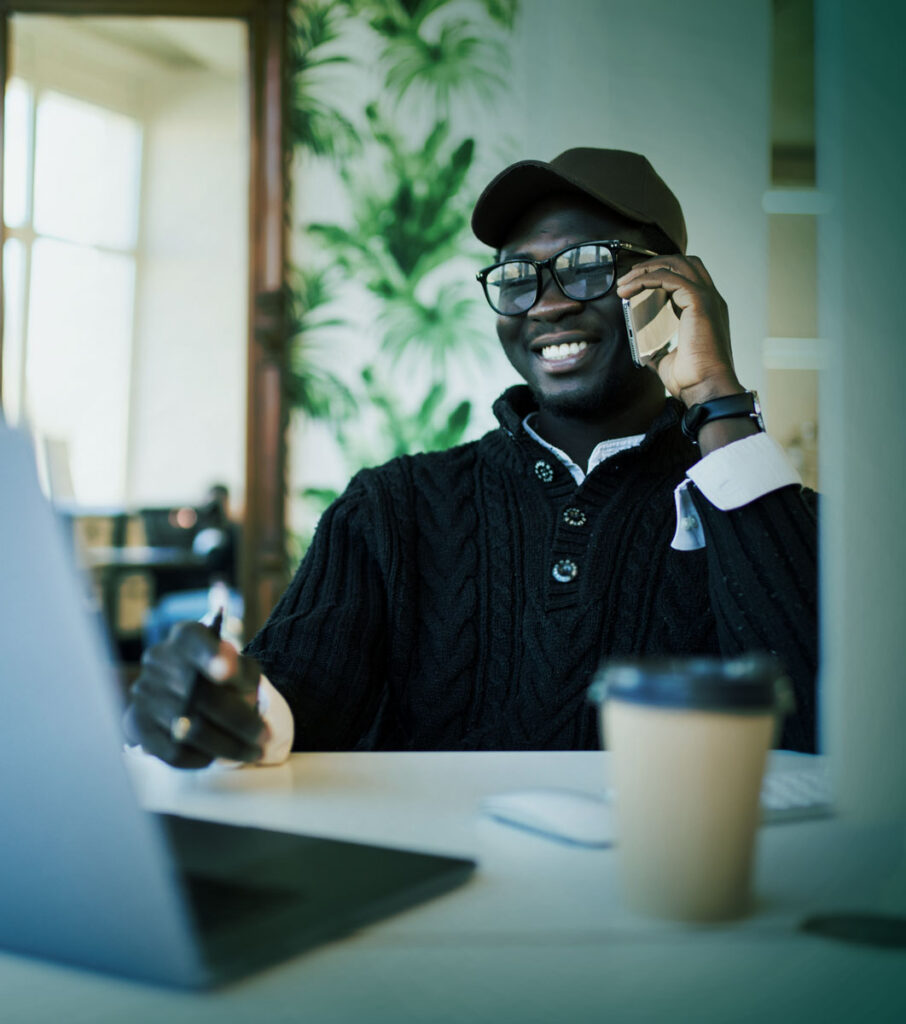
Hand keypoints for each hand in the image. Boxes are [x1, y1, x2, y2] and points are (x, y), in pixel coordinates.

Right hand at [124, 621, 266, 768]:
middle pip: (202, 695)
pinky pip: (172, 750)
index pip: (195, 641)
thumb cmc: (218, 677)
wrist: (178, 690)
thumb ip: (244, 671)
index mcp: (187, 637)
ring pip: (190, 729)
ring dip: (227, 746)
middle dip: (240, 721)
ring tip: (253, 752)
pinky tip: (216, 756)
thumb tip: (236, 681)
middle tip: (264, 736)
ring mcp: (144, 691)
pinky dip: (200, 758)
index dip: (211, 656)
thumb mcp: (237, 666)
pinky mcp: (136, 722)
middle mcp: (159, 660)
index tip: (228, 672)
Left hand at [616, 254, 743, 406]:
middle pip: (684, 263)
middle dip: (654, 264)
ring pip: (677, 264)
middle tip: (628, 276)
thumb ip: (658, 348)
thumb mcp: (668, 359)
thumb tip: (643, 349)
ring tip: (624, 282)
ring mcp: (707, 298)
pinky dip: (646, 279)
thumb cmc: (691, 379)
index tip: (635, 283)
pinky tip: (628, 289)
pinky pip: (668, 278)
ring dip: (646, 269)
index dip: (660, 274)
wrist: (706, 388)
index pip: (686, 278)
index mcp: (705, 310)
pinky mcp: (698, 301)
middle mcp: (710, 299)